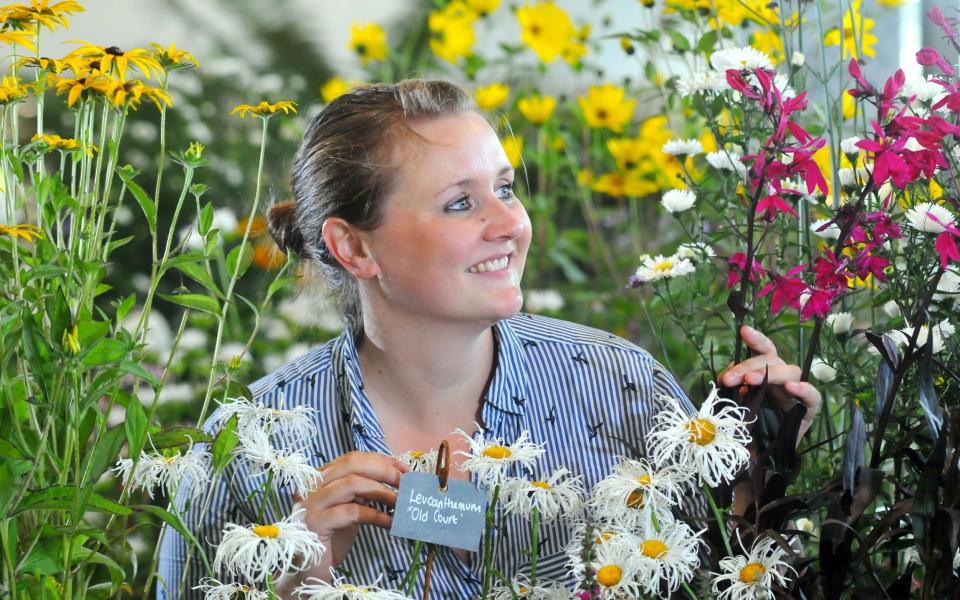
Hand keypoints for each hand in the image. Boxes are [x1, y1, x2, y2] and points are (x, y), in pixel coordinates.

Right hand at [283, 451, 408, 585]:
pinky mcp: (314, 524)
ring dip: (382, 491)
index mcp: (318, 478)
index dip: (380, 461)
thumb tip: (396, 477)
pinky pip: (351, 512)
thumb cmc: (331, 539)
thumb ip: (363, 491)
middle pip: (351, 465)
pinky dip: (375, 515)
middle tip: (405, 483)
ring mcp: (310, 504)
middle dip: (383, 471)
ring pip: (351, 484)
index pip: (352, 458)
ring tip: (401, 503)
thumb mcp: (349, 508)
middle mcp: (310, 486)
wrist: (309, 572)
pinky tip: (390, 523)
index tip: (404, 469)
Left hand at [719, 325, 821, 443]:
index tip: (744, 331)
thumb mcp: (733, 408)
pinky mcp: (808, 412)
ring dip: (769, 373)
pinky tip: (791, 388)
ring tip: (750, 381)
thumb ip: (731, 390)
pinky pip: (813, 397)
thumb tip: (727, 375)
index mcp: (763, 376)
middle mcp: (780, 382)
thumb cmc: (746, 431)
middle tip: (730, 378)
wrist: (758, 462)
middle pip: (772, 360)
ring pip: (790, 371)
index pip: (762, 352)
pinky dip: (804, 389)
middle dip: (749, 364)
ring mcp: (795, 395)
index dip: (756, 339)